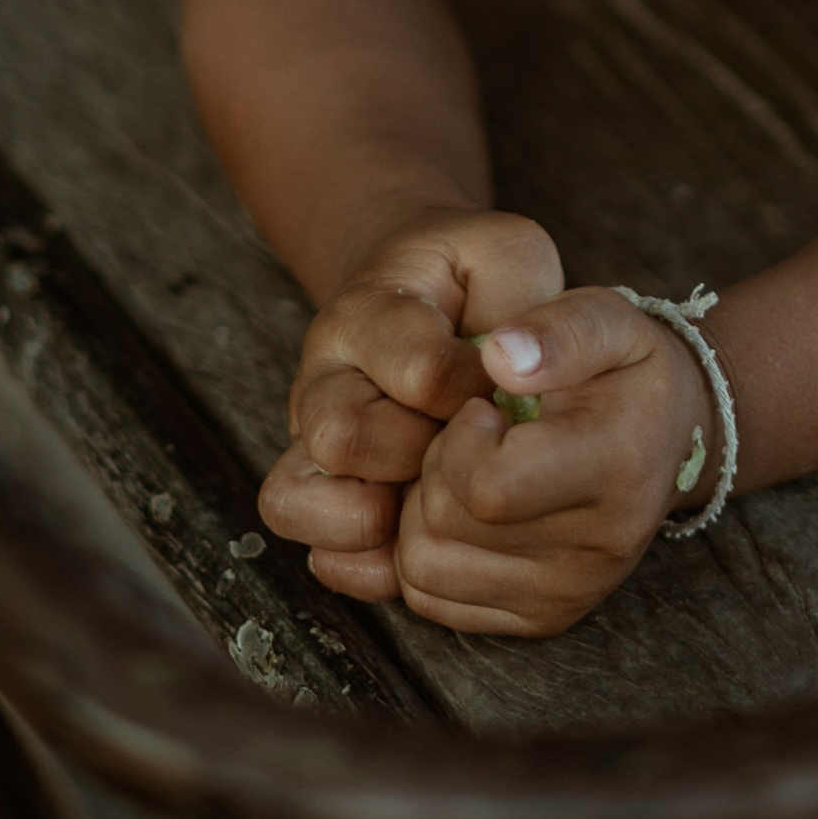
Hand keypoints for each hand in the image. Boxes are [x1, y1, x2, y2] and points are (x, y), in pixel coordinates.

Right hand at [258, 208, 562, 598]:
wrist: (427, 294)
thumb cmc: (478, 281)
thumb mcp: (509, 254)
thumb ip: (521, 292)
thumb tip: (512, 369)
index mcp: (369, 312)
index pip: (422, 372)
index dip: (478, 394)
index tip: (506, 388)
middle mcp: (323, 377)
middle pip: (344, 439)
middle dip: (424, 456)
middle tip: (467, 445)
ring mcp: (313, 440)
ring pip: (296, 500)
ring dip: (379, 517)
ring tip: (432, 496)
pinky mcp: (322, 497)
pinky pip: (318, 552)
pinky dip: (370, 564)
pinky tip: (420, 538)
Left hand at [393, 288, 714, 636]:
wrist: (671, 437)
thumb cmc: (626, 369)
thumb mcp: (607, 319)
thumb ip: (558, 331)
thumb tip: (500, 357)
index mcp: (616, 470)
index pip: (489, 487)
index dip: (459, 440)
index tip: (481, 408)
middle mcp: (597, 550)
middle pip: (446, 525)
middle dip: (436, 466)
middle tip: (474, 434)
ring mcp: (568, 594)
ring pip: (425, 569)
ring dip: (422, 511)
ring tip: (467, 471)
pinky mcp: (542, 619)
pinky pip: (433, 598)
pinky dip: (427, 551)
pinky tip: (462, 509)